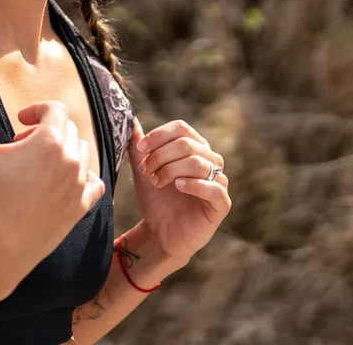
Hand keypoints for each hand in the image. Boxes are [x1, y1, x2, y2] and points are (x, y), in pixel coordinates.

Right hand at [0, 96, 106, 289]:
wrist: (3, 247)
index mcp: (49, 141)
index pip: (55, 109)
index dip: (37, 109)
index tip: (19, 120)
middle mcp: (71, 159)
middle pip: (67, 129)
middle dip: (46, 130)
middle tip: (22, 145)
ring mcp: (79, 184)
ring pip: (82, 152)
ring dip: (64, 150)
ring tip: (40, 163)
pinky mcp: (81, 207)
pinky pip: (94, 183)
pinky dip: (83, 177)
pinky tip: (65, 182)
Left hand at [128, 119, 230, 274]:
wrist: (160, 233)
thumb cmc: (156, 199)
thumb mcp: (143, 170)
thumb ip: (138, 146)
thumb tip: (130, 119)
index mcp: (195, 148)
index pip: (181, 128)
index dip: (159, 135)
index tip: (140, 149)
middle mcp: (210, 160)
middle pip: (187, 144)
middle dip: (161, 155)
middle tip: (145, 170)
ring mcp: (218, 181)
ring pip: (198, 162)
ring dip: (171, 170)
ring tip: (156, 182)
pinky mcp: (222, 204)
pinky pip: (215, 188)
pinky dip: (194, 184)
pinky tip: (178, 186)